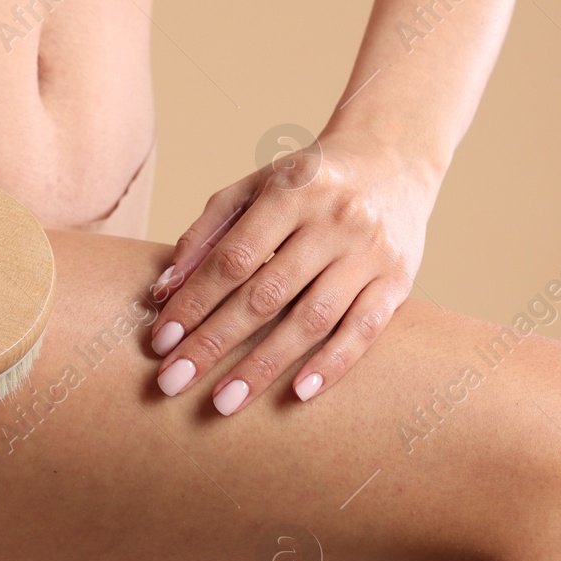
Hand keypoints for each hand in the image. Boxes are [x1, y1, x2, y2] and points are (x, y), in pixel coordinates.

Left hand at [148, 138, 434, 414]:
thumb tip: (162, 292)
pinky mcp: (399, 279)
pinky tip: (298, 393)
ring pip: (312, 318)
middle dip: (214, 342)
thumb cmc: (307, 183)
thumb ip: (206, 234)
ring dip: (265, 365)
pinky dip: (332, 364)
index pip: (233, 259)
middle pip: (266, 294)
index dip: (194, 303)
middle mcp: (334, 220)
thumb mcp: (253, 189)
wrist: (394, 159)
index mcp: (291, 192)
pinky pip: (364, 329)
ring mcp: (370, 251)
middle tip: (173, 383)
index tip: (160, 343)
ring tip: (224, 401)